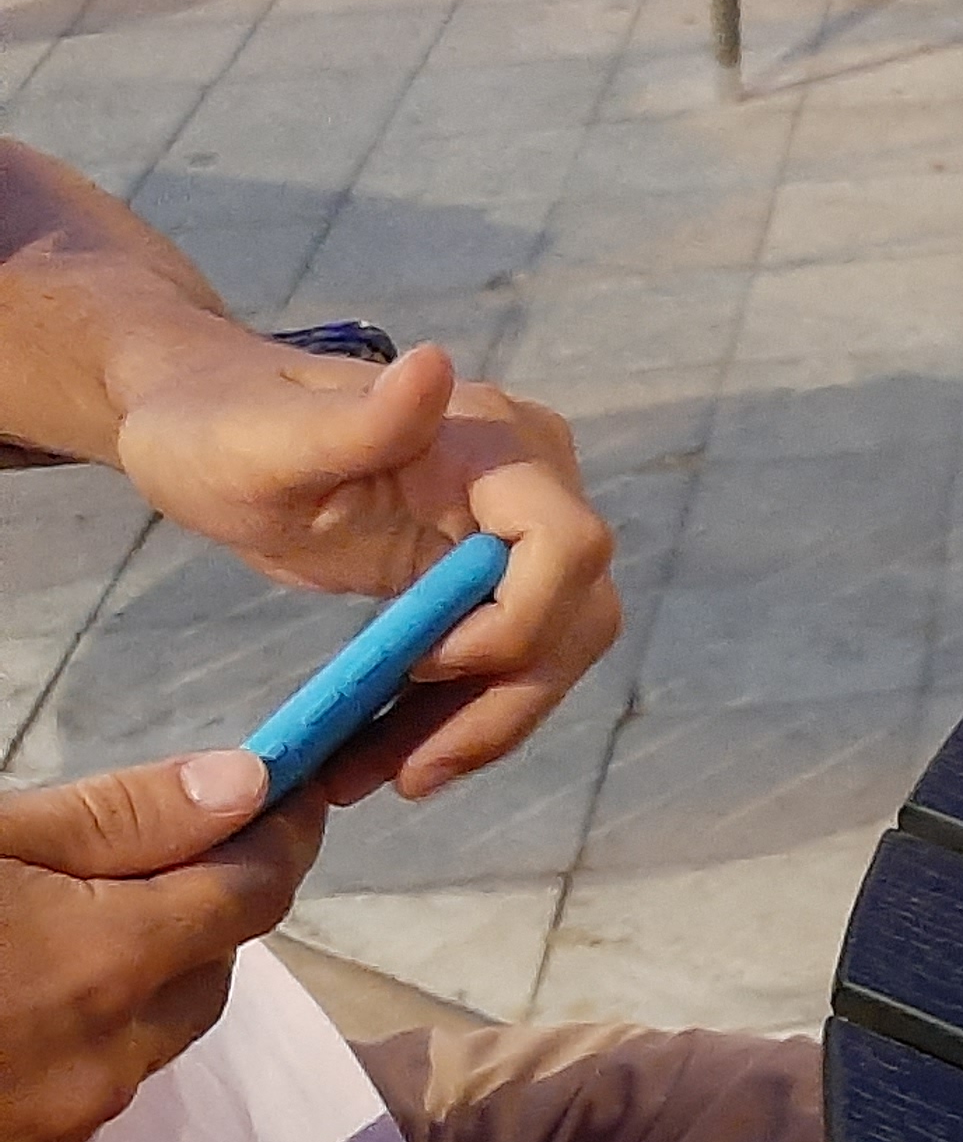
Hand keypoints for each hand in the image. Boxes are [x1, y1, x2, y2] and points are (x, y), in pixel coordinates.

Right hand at [0, 751, 328, 1141]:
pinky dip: (64, 1048)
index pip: (255, 892)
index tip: (286, 793)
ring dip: (127, 984)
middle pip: (208, 974)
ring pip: (145, 1044)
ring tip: (37, 932)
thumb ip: (116, 819)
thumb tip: (248, 786)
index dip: (280, 834)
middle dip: (196, 909)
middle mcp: (97, 1068)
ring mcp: (46, 1138)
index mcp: (103, 967)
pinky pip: (76, 1103)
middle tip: (135, 855)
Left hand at [109, 342, 620, 797]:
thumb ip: (356, 420)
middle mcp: (532, 483)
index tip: (422, 661)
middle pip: (577, 616)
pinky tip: (385, 754)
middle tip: (409, 777)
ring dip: (480, 727)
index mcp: (494, 444)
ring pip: (554, 652)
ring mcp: (519, 531)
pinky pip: (510, 660)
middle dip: (502, 705)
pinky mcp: (493, 577)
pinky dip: (455, 716)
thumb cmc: (218, 428)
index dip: (519, 621)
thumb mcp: (264, 440)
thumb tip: (437, 363)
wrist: (206, 433)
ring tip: (379, 778)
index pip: (569, 545)